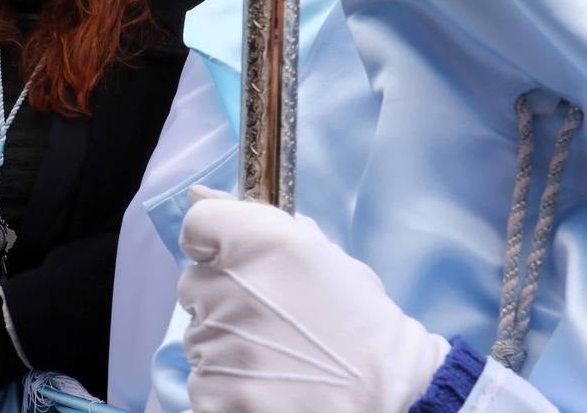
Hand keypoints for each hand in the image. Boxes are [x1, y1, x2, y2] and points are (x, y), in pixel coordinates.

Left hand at [177, 187, 449, 412]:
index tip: (229, 260)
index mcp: (258, 241)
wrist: (392, 396)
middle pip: (194, 284)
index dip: (211, 243)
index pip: (197, 225)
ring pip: (198, 335)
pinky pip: (201, 381)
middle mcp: (229, 286)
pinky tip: (267, 388)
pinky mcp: (214, 392)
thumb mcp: (322, 255)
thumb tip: (198, 194)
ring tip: (276, 358)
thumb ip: (257, 221)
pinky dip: (226, 387)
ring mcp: (218, 344)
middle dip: (222, 298)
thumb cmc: (361, 322)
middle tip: (268, 321)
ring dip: (225, 343)